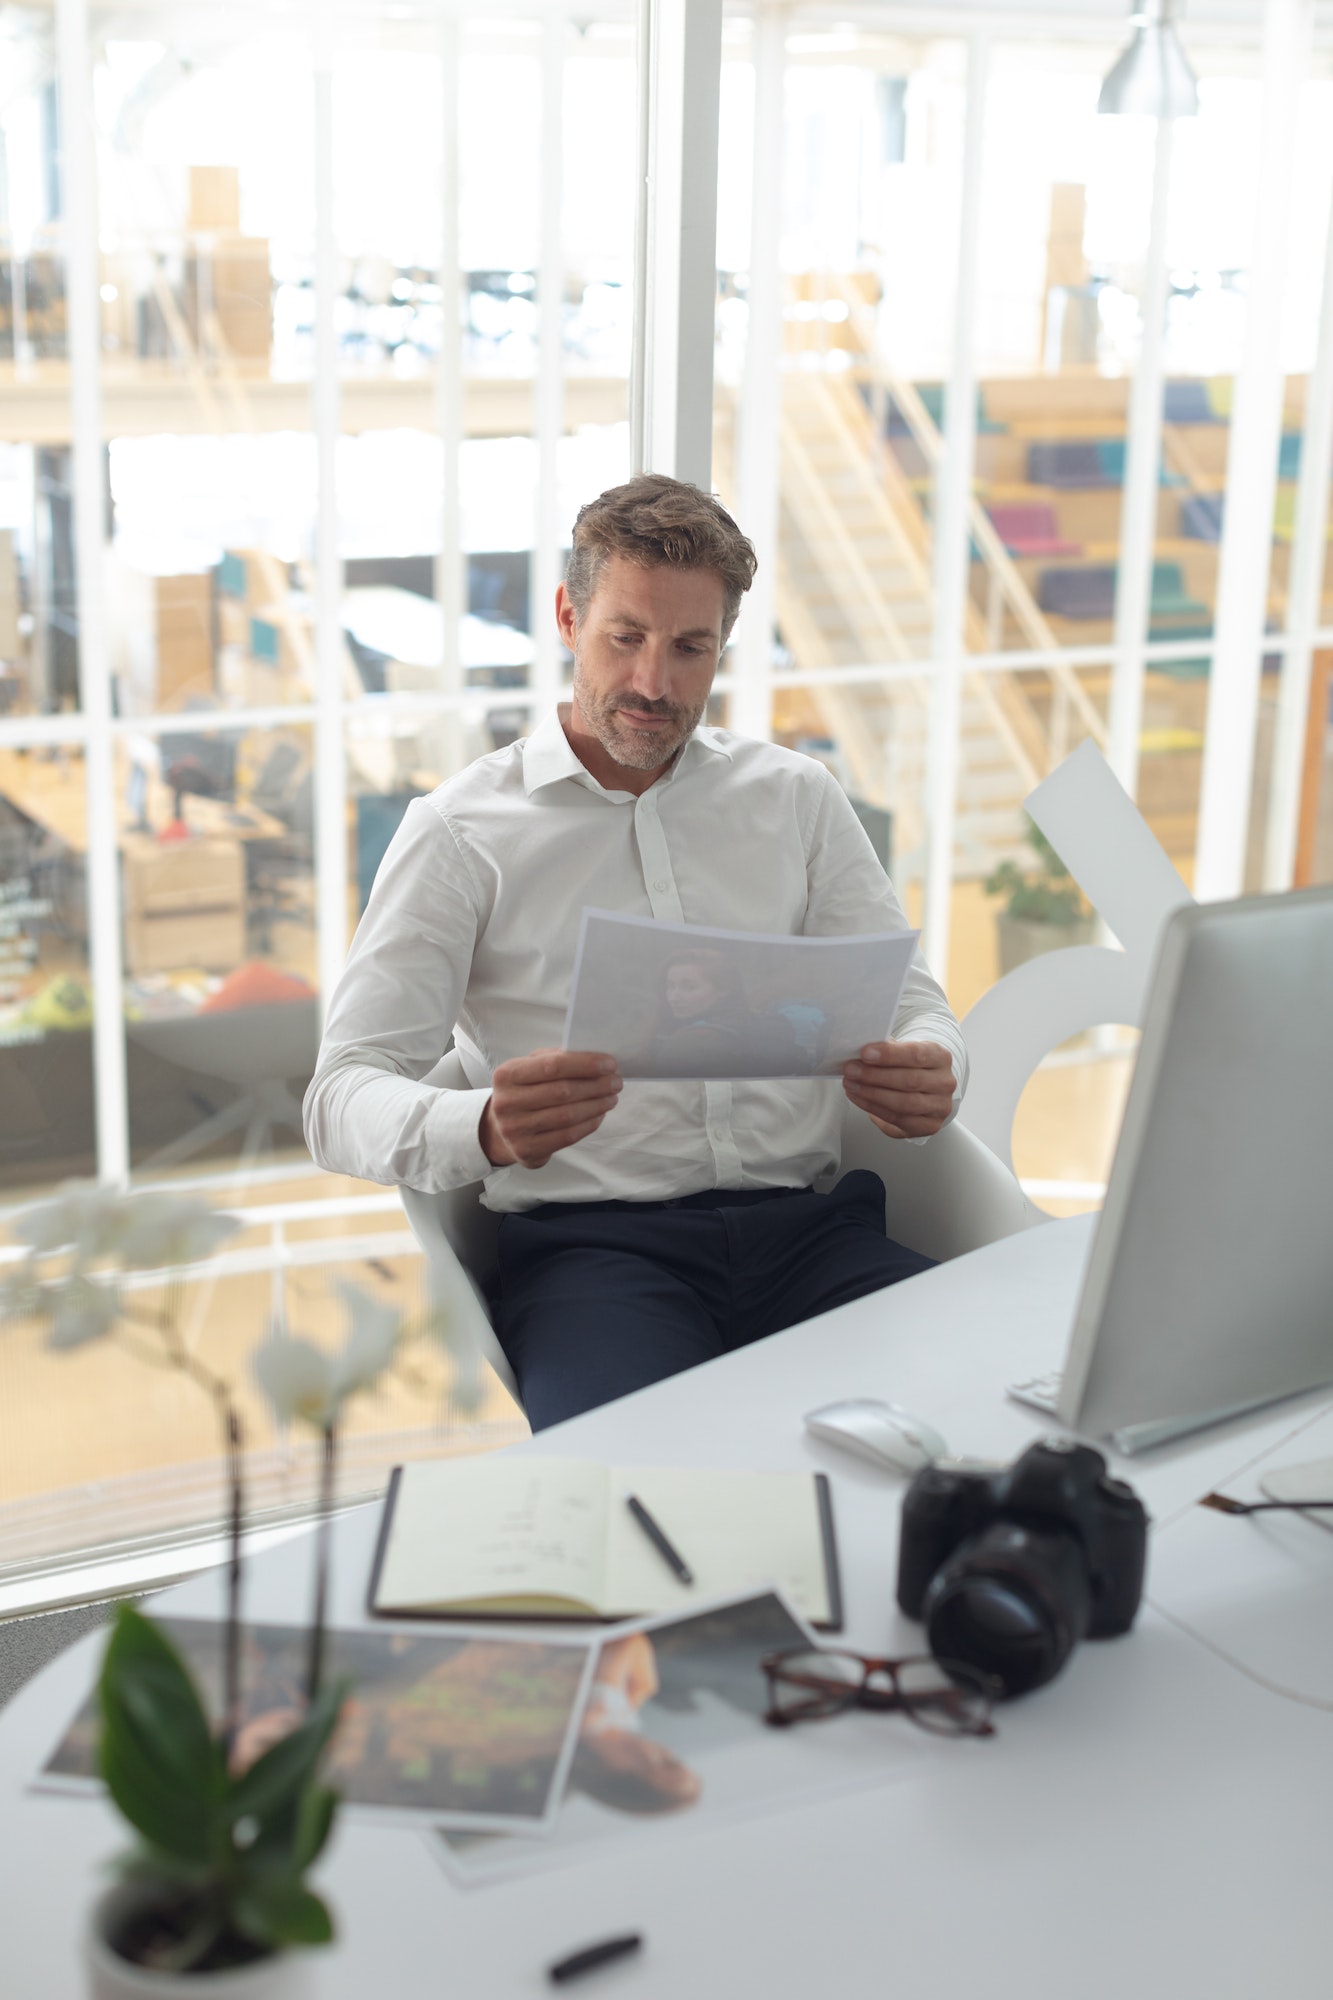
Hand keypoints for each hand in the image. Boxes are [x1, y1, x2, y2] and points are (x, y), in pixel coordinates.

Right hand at [479, 1048, 621, 1168]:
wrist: (498, 1128)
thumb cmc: (523, 1091)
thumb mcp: (529, 1067)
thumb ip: (556, 1058)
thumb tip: (595, 1059)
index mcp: (507, 1075)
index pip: (553, 1066)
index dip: (586, 1064)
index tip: (610, 1064)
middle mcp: (507, 1103)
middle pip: (563, 1092)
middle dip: (597, 1085)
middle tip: (616, 1082)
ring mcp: (515, 1130)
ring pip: (568, 1116)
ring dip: (597, 1105)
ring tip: (612, 1097)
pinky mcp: (527, 1150)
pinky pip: (567, 1136)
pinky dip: (589, 1124)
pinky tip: (600, 1114)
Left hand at [842, 1040, 954, 1140]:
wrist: (926, 1089)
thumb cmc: (910, 1066)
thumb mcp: (904, 1050)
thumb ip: (887, 1048)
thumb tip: (859, 1047)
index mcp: (941, 1058)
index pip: (917, 1054)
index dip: (890, 1054)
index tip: (865, 1053)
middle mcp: (945, 1083)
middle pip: (909, 1081)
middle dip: (875, 1075)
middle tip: (851, 1070)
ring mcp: (939, 1107)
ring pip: (903, 1103)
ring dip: (871, 1093)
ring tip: (851, 1084)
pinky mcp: (928, 1126)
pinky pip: (897, 1119)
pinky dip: (873, 1108)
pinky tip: (858, 1097)